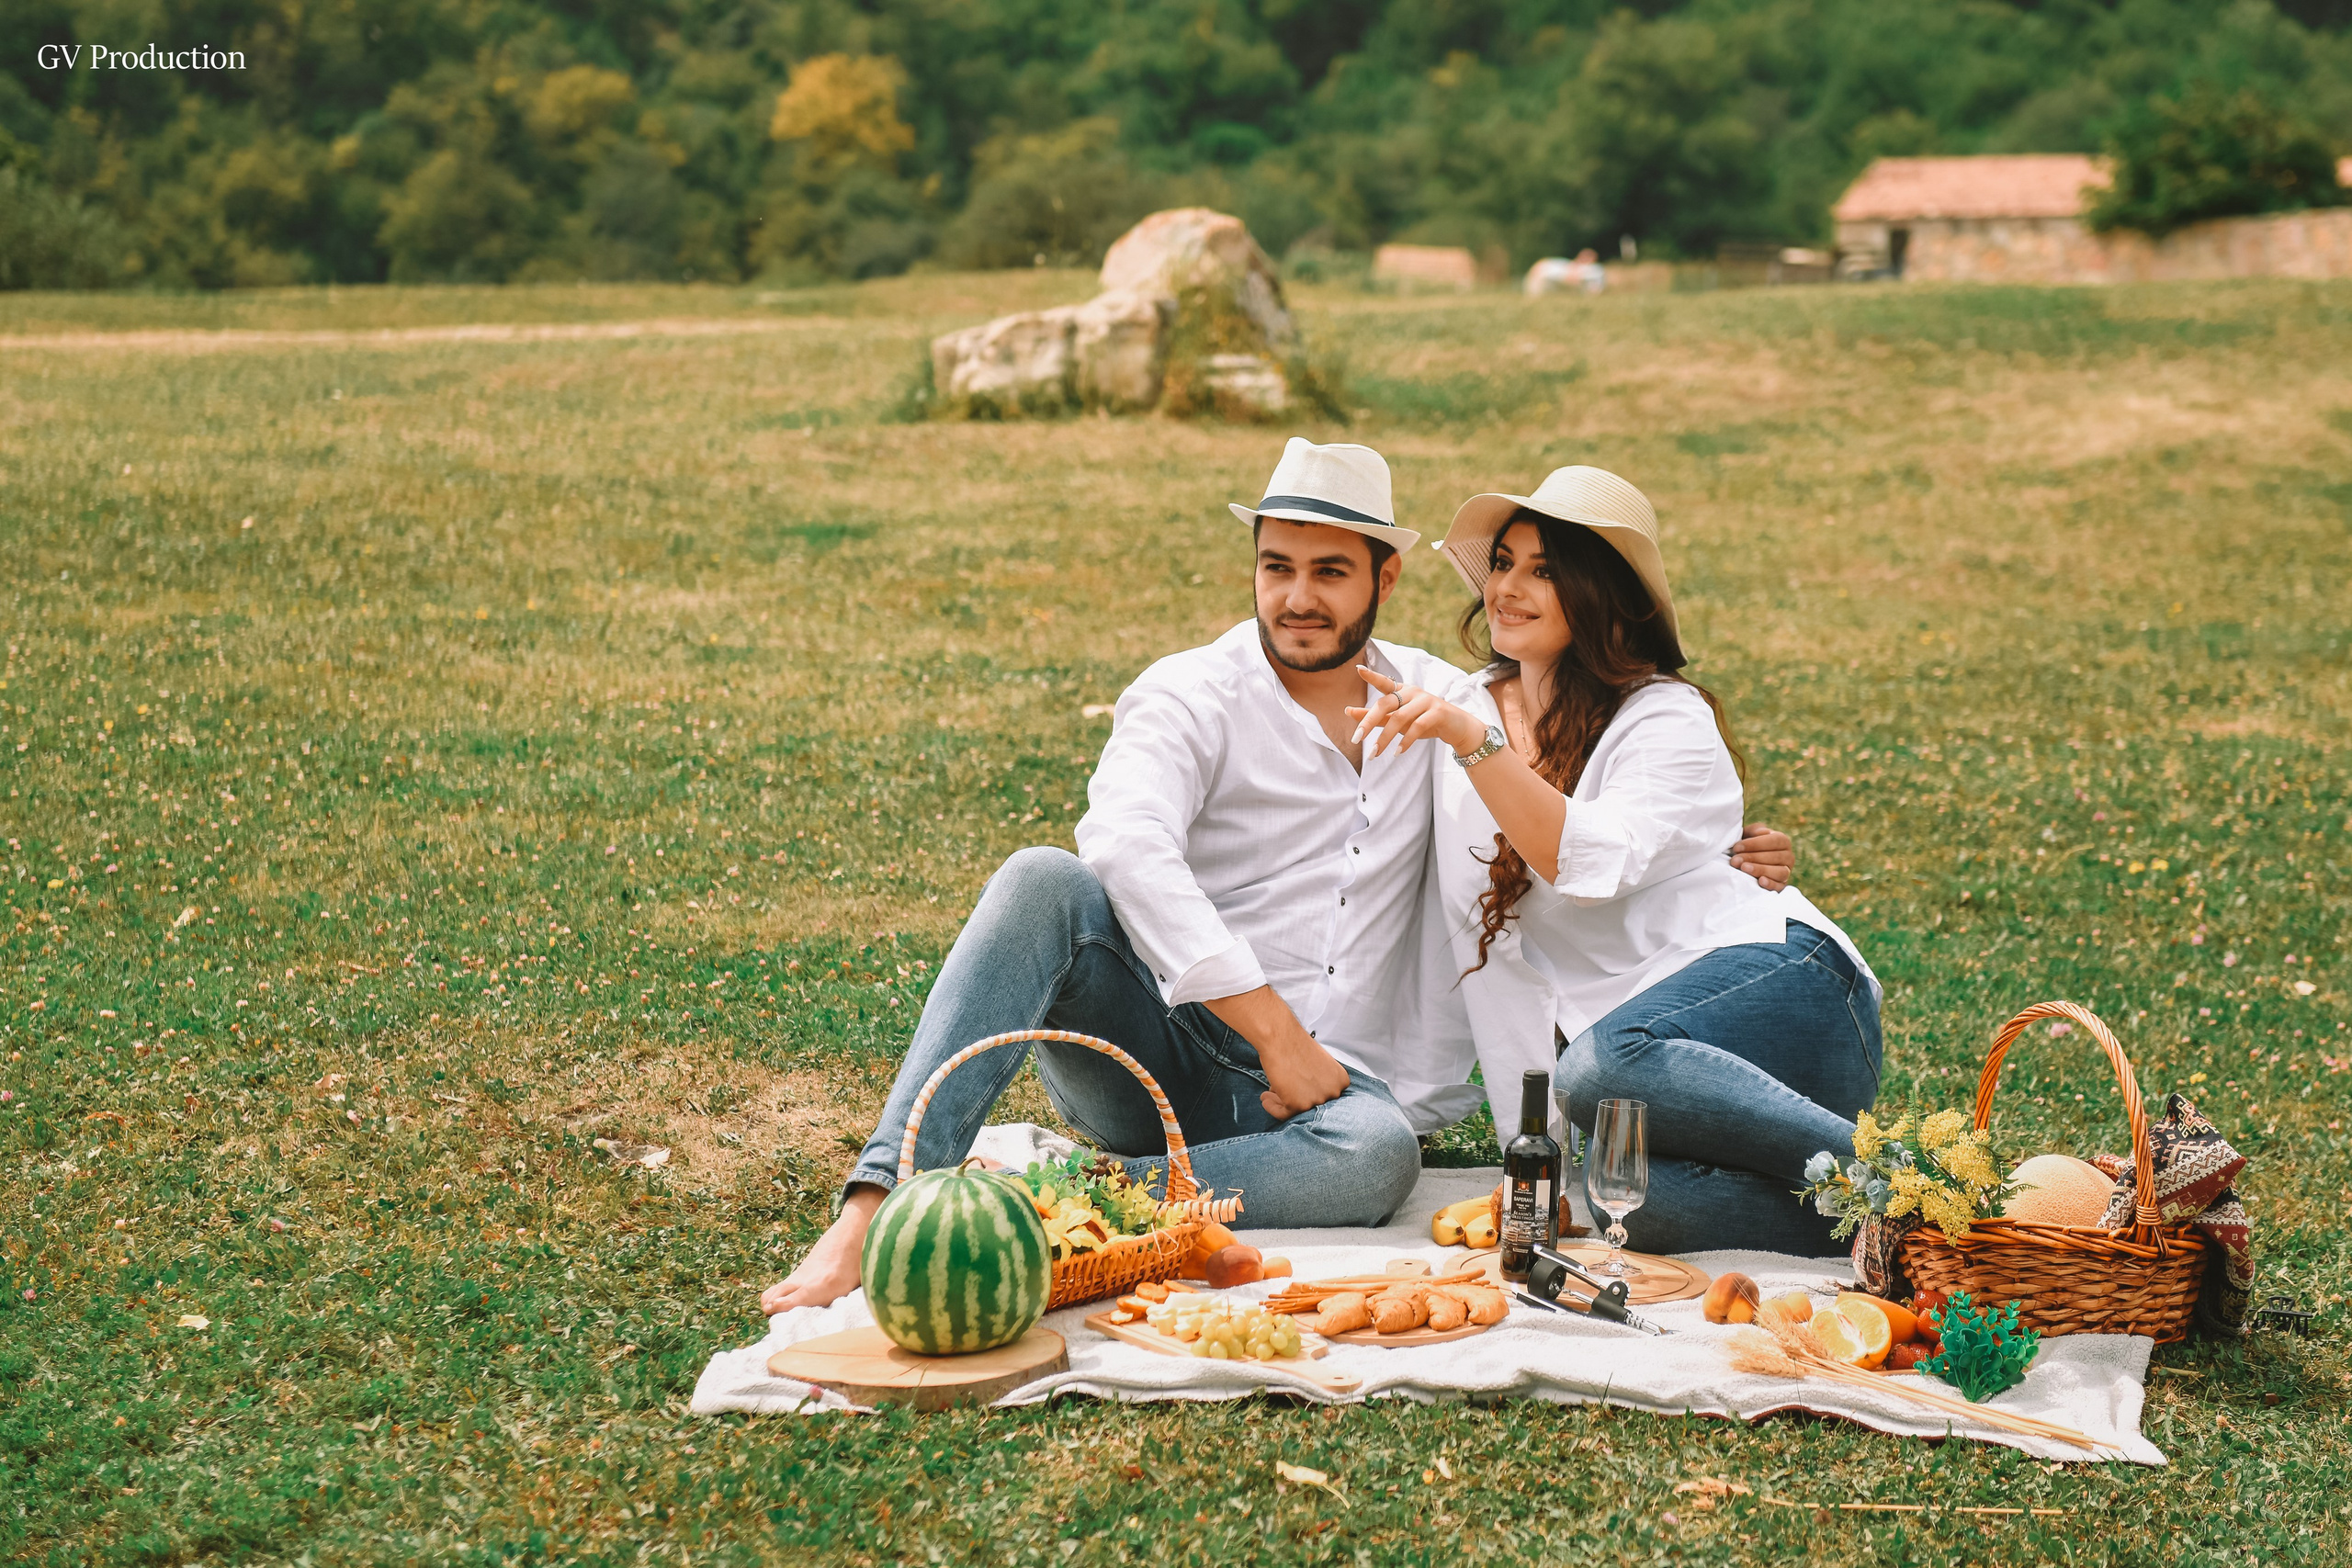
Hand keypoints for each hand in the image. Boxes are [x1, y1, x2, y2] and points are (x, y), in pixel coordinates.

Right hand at [1200, 985, 1351, 1120]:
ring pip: (1296, 1111)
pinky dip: (1272, 1107)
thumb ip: (1319, 1082)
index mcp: (1341, 1080)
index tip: (1294, 1087)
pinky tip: (1265, 1097)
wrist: (1280, 1036)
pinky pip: (1282, 1114)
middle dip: (1294, 1097)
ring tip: (1269, 1093)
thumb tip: (1308, 1098)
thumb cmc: (1294, 1044)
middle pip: (1311, 1104)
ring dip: (1280, 1101)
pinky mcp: (1298, 1105)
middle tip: (1278, 1090)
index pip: (1324, 1096)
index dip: (1307, 1092)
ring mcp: (1316, 1100)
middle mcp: (1333, 1092)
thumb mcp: (1318, 1064)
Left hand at [1347, 666, 1488, 757]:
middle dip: (1368, 721)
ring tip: (1374, 754)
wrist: (1457, 728)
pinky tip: (1397, 753)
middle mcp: (1413, 692)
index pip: (1384, 683)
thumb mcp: (1399, 720)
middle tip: (1356, 739)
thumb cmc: (1423, 722)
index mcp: (1402, 691)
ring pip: (1399, 718)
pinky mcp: (1437, 713)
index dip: (1372, 676)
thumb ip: (1377, 716)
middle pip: (1385, 704)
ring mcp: (1426, 701)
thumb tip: (1349, 711)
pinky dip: (1405, 741)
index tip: (1358, 670)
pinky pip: (1417, 727)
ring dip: (1385, 738)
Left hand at [1729, 823, 1793, 891]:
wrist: (1744, 862)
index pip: (1775, 840)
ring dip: (1761, 870)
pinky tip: (1760, 881)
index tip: (1737, 847)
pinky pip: (1780, 887)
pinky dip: (1771, 884)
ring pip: (1780, 872)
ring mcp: (1787, 872)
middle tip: (1735, 860)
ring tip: (1744, 868)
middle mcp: (1788, 857)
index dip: (1755, 844)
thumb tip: (1763, 832)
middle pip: (1776, 857)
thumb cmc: (1747, 845)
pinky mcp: (1781, 886)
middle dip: (1753, 858)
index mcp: (1783, 841)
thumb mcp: (1749, 834)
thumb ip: (1755, 831)